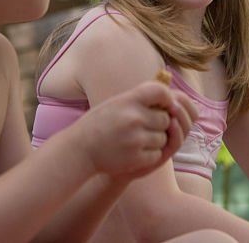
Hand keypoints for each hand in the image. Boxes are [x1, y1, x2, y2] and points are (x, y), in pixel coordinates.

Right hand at [77, 81, 196, 178]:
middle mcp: (134, 118)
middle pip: (166, 119)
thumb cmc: (99, 124)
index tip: (163, 105)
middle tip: (143, 127)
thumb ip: (139, 99)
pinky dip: (150, 155)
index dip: (166, 98)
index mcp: (128, 100)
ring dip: (155, 140)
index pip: (160, 91)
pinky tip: (135, 152)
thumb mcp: (116, 103)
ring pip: (163, 138)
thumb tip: (169, 97)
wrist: (79, 150)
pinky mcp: (136, 158)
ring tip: (136, 140)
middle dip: (159, 124)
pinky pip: (157, 154)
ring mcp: (136, 139)